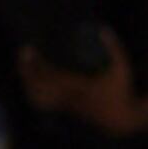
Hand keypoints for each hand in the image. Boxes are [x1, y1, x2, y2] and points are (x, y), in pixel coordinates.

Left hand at [19, 45, 137, 134]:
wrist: (119, 119)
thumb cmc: (121, 91)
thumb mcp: (122, 67)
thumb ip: (113, 48)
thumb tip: (102, 29)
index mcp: (74, 85)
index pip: (45, 72)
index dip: (34, 61)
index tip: (29, 47)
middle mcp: (64, 95)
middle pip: (36, 82)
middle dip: (27, 67)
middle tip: (25, 51)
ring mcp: (62, 104)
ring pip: (36, 93)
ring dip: (28, 80)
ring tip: (26, 66)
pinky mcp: (63, 110)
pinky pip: (42, 101)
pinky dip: (34, 92)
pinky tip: (33, 85)